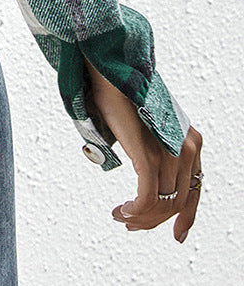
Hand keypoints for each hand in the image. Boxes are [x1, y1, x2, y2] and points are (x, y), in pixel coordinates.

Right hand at [84, 60, 201, 242]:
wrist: (112, 71)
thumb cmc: (123, 96)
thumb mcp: (148, 129)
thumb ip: (154, 153)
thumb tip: (145, 184)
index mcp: (191, 142)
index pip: (195, 191)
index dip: (186, 217)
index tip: (175, 235)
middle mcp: (188, 148)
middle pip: (177, 201)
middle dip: (154, 220)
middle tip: (130, 223)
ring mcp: (171, 152)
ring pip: (161, 203)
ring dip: (140, 217)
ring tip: (121, 216)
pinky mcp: (150, 155)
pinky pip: (147, 196)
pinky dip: (135, 210)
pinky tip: (123, 210)